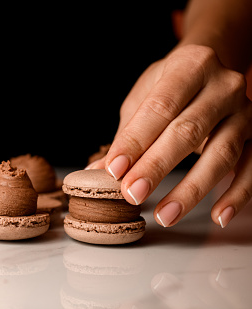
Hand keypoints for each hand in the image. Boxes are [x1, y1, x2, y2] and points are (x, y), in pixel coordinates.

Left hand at [90, 45, 251, 227]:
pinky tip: (218, 216)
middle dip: (157, 166)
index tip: (115, 170)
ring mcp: (245, 111)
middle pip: (188, 131)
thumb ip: (126, 133)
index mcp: (189, 66)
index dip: (136, 140)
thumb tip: (97, 170)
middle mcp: (223, 86)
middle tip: (132, 194)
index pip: (159, 107)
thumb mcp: (143, 98)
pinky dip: (237, 195)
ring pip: (221, 154)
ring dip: (191, 189)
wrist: (212, 71)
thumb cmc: (169, 88)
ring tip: (165, 215)